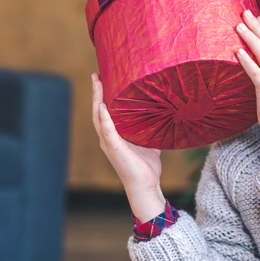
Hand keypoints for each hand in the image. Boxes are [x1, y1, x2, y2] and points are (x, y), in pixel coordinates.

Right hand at [91, 73, 164, 221]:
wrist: (146, 185)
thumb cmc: (146, 166)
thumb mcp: (150, 142)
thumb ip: (151, 128)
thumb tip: (163, 114)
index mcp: (113, 135)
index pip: (104, 111)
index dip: (102, 96)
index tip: (102, 78)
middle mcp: (107, 138)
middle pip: (97, 111)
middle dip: (96, 92)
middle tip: (96, 75)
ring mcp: (109, 144)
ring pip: (98, 118)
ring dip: (97, 100)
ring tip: (97, 84)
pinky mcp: (114, 150)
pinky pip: (108, 132)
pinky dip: (104, 119)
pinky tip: (103, 107)